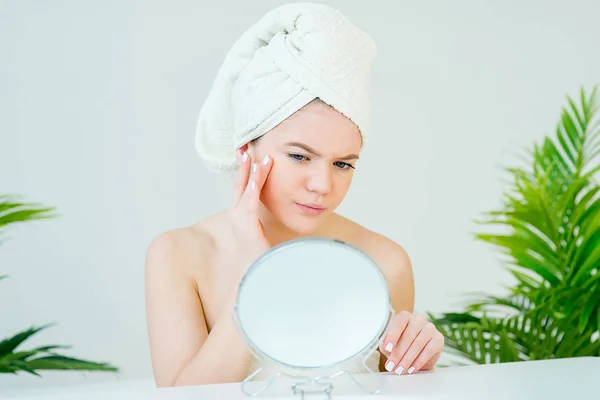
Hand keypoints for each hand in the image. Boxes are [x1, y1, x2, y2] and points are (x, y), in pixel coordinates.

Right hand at [227, 149, 272, 274]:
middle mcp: (236, 215)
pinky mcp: (247, 227)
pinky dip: (253, 188)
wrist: (258, 275)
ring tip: (258, 157)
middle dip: (243, 165)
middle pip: (239, 183)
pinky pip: (250, 203)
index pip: (241, 187)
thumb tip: (277, 205)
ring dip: (251, 172)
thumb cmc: (261, 254)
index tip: (247, 153)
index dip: (244, 169)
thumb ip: (263, 218)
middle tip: (246, 146)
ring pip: (246, 190)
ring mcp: (239, 221)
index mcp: (239, 215)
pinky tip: (256, 176)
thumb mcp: (261, 231)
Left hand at [379, 311, 443, 374]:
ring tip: (400, 370)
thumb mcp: (390, 344)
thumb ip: (386, 343)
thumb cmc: (401, 346)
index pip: (399, 322)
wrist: (417, 357)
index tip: (387, 348)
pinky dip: (420, 361)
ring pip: (418, 344)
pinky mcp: (439, 338)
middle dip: (398, 353)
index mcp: (405, 316)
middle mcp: (419, 319)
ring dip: (408, 359)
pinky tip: (412, 368)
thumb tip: (384, 345)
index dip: (393, 335)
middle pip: (408, 335)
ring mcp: (430, 328)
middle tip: (391, 366)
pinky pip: (429, 350)